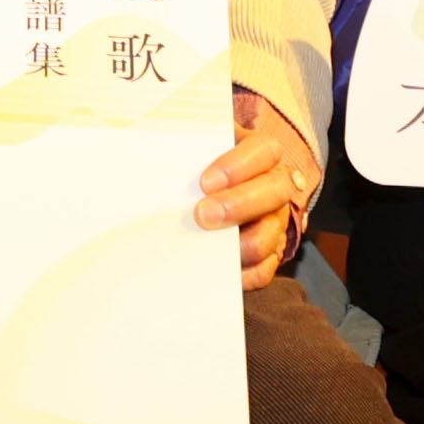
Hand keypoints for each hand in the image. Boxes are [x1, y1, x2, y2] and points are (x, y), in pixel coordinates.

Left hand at [191, 87, 314, 287]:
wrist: (209, 192)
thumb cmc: (203, 166)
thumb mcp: (200, 149)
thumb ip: (187, 148)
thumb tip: (148, 153)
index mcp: (262, 154)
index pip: (265, 150)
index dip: (239, 165)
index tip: (205, 181)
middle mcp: (276, 187)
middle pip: (275, 192)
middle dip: (238, 205)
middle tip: (202, 214)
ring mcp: (276, 222)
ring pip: (271, 236)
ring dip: (239, 245)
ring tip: (207, 246)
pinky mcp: (269, 254)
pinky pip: (263, 270)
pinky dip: (240, 274)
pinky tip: (215, 270)